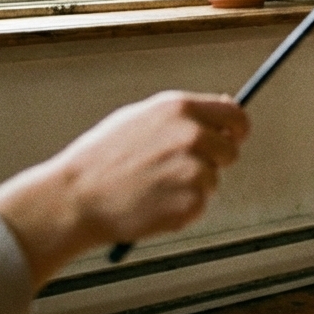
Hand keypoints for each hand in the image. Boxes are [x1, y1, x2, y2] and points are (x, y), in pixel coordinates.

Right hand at [0, 91, 250, 286]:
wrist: (76, 197)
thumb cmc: (103, 157)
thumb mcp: (142, 118)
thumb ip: (185, 114)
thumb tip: (228, 106)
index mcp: (180, 109)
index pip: (235, 117)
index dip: (237, 130)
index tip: (233, 140)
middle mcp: (193, 135)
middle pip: (230, 151)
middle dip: (213, 161)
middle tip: (176, 171)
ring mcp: (194, 169)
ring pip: (212, 180)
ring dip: (190, 186)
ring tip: (151, 186)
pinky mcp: (192, 202)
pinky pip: (199, 205)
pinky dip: (181, 208)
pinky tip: (151, 203)